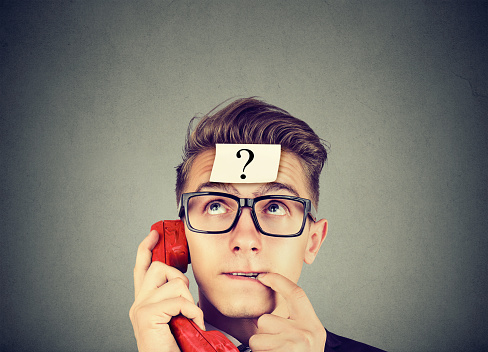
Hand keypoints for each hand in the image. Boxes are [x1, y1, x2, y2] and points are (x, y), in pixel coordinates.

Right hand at [129, 230, 204, 351]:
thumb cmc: (173, 345)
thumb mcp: (174, 316)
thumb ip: (172, 298)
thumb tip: (181, 280)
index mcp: (143, 302)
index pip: (141, 267)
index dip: (146, 248)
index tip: (154, 235)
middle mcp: (138, 303)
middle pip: (159, 268)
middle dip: (179, 278)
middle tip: (185, 300)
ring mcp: (141, 308)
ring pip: (174, 282)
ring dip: (189, 299)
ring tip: (189, 317)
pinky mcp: (148, 315)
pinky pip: (180, 300)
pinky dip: (193, 312)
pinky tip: (194, 323)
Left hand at [249, 273, 325, 351]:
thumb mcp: (308, 340)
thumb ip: (293, 325)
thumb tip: (264, 317)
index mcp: (313, 326)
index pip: (296, 294)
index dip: (278, 281)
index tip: (264, 276)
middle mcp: (305, 333)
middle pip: (266, 319)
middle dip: (263, 333)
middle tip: (274, 345)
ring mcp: (293, 344)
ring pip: (257, 336)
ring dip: (260, 346)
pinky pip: (256, 348)